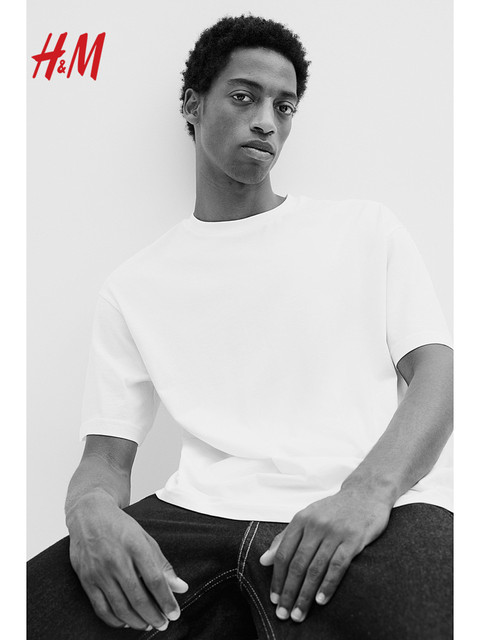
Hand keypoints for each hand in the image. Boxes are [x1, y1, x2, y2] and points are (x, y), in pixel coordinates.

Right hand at [68, 494, 187, 630]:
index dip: (166, 600)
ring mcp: (99, 571)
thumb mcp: (145, 538)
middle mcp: (116, 559)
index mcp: (135, 545)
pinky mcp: (86, 580)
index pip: (155, 580)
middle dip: (154, 615)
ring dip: (137, 621)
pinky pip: (101, 608)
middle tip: (164, 623)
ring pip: (120, 607)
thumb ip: (162, 564)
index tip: (175, 613)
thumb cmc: (120, 526)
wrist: (89, 514)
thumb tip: (180, 587)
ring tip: (148, 624)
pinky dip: (115, 620)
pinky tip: (126, 622)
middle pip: (138, 597)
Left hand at [259, 488, 390, 622]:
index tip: (274, 598)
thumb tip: (263, 560)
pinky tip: (320, 600)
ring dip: (305, 594)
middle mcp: (315, 525)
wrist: (365, 493)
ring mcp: (335, 532)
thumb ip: (285, 538)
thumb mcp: (307, 517)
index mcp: (301, 519)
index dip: (277, 578)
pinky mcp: (353, 539)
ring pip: (315, 568)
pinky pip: (338, 566)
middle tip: (284, 614)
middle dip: (289, 592)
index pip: (283, 553)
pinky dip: (328, 585)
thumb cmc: (334, 509)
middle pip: (297, 564)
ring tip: (299, 613)